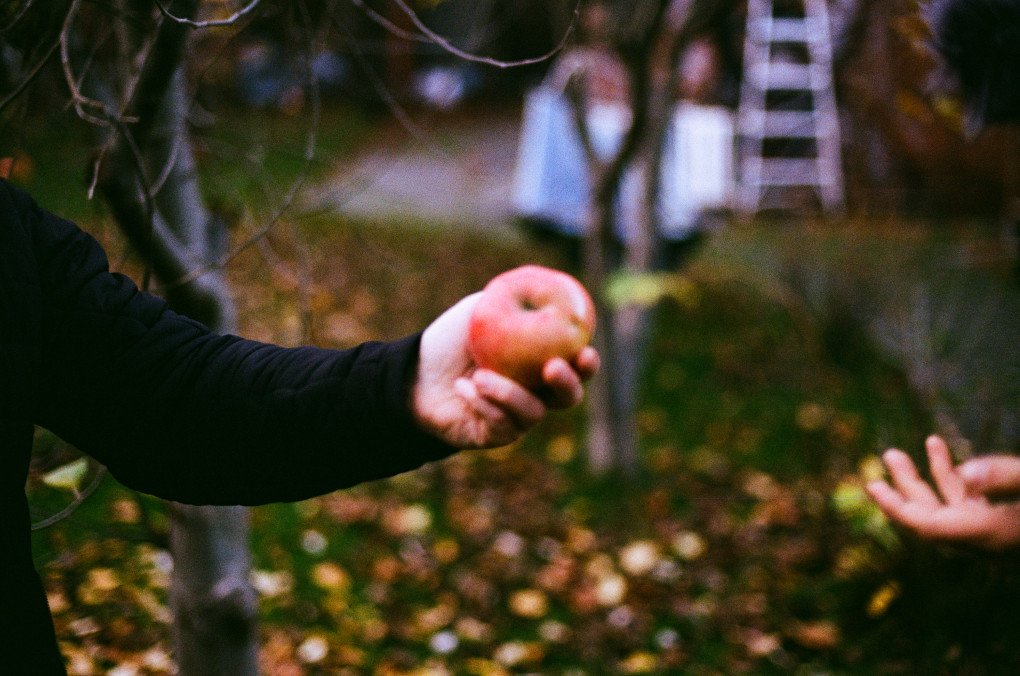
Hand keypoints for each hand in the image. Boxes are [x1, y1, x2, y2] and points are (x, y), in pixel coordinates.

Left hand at [413, 293, 598, 448]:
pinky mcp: (496, 435)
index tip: (585, 352)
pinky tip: (463, 387)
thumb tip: (547, 285)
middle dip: (566, 384)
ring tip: (480, 376)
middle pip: (568, 397)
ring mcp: (517, 416)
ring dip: (509, 393)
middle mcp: (535, 391)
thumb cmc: (450, 339)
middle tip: (551, 368)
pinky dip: (483, 404)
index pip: (575, 365)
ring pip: (533, 412)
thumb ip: (513, 298)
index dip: (587, 363)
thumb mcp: (481, 309)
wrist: (414, 372)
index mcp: (540, 361)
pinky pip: (503, 426)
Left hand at [866, 435, 1019, 550]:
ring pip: (944, 508)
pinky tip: (934, 446)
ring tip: (895, 453)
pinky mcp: (1001, 523)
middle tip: (889, 455)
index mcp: (991, 536)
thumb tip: (967, 473)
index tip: (873, 487)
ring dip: (920, 479)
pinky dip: (949, 476)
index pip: (930, 528)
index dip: (897, 508)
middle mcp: (986, 541)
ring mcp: (992, 533)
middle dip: (904, 487)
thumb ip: (1008, 478)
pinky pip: (963, 502)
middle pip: (929, 517)